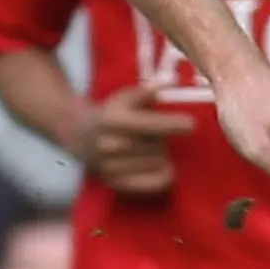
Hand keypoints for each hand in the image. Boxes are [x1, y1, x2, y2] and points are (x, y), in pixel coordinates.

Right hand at [73, 84, 192, 196]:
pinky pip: (155, 183)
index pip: (150, 125)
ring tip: (148, 149)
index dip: (173, 124)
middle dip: (163, 139)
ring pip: (159, 163)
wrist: (78, 136)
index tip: (191, 124)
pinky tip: (162, 167)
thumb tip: (165, 85)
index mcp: (113, 121)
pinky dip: (165, 175)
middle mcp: (111, 146)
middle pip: (158, 145)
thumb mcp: (123, 98)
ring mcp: (112, 167)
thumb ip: (144, 92)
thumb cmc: (110, 114)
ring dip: (161, 155)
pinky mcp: (117, 183)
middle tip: (155, 135)